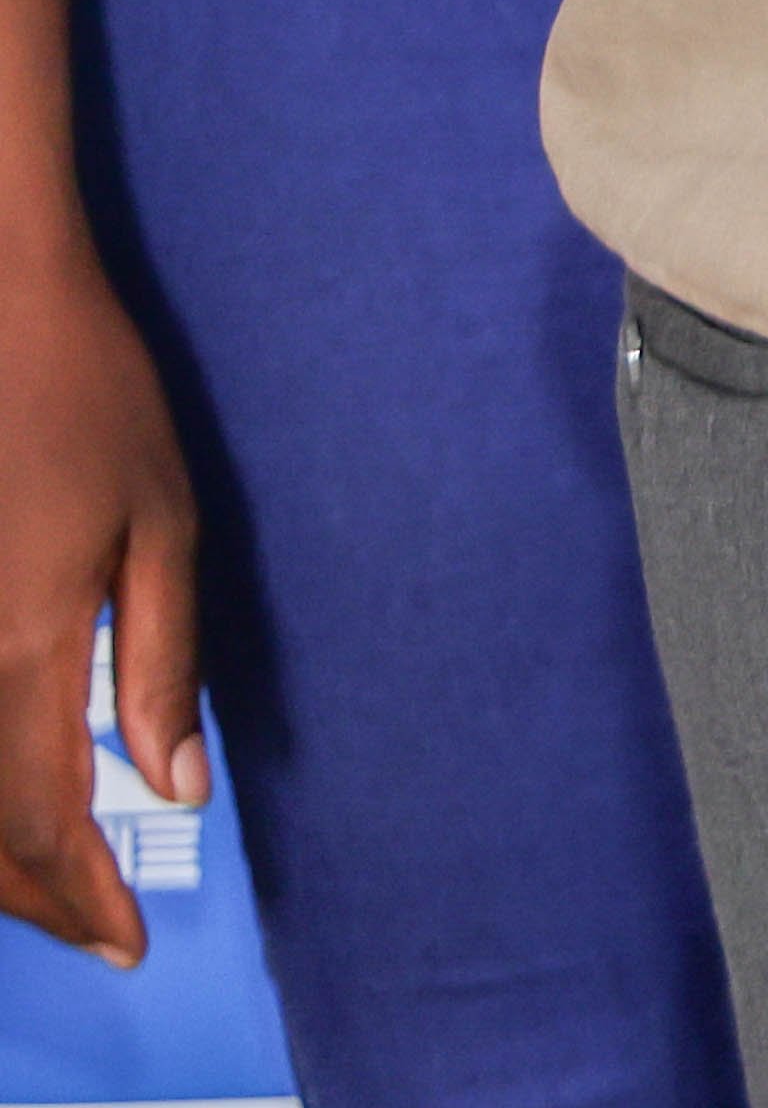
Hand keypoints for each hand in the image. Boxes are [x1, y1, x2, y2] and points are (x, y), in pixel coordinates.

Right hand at [0, 250, 195, 965]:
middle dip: (32, 897)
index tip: (131, 944)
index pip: (42, 822)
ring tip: (56, 886)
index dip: (82, 898)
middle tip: (99, 928)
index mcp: (17, 649)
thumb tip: (175, 789)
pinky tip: (2, 806)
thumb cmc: (88, 399)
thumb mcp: (159, 523)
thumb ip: (159, 663)